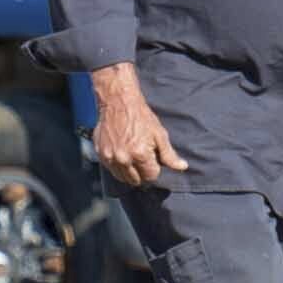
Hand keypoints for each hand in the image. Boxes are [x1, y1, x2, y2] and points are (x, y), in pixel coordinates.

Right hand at [89, 68, 181, 187]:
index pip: (151, 176)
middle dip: (142, 172)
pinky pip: (111, 170)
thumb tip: (182, 167)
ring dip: (129, 172)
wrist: (119, 101)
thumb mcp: (159, 134)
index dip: (154, 168)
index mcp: (140, 155)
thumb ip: (169, 154)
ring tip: (132, 156)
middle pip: (136, 181)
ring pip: (122, 178)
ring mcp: (110, 157)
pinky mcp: (100, 153)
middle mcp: (123, 159)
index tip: (153, 159)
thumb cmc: (141, 116)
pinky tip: (122, 154)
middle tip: (143, 158)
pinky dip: (118, 166)